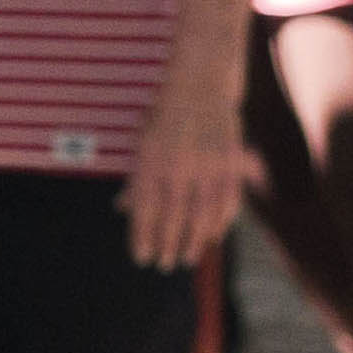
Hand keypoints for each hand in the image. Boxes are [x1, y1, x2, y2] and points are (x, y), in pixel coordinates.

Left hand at [123, 97, 248, 271]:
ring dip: (193, 241)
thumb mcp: (141, 144)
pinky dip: (220, 222)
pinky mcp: (230, 163)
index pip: (144, 211)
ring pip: (202, 215)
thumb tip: (122, 209)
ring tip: (186, 259)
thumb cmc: (164, 117)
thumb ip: (136, 179)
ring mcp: (206, 166)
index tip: (141, 259)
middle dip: (166, 245)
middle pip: (172, 218)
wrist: (200, 86)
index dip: (142, 238)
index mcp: (150, 163)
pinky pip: (227, 201)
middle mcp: (178, 167)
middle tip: (164, 266)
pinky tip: (212, 236)